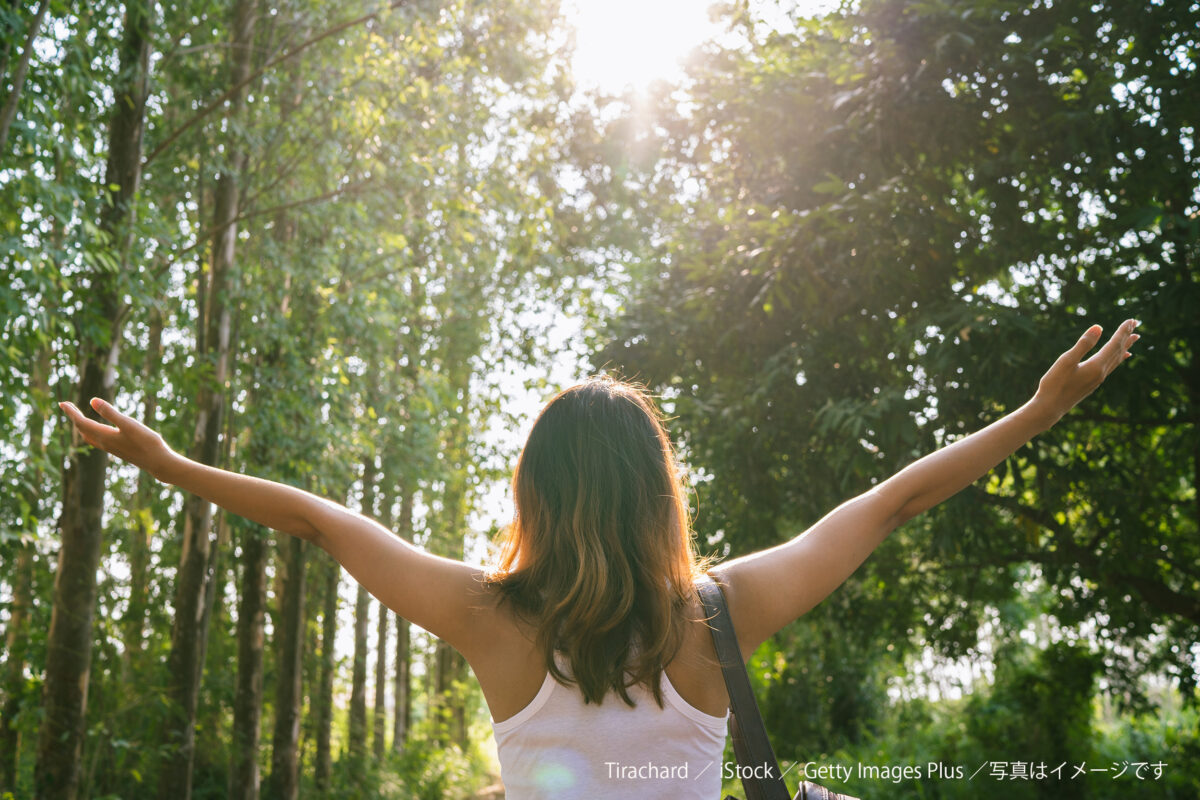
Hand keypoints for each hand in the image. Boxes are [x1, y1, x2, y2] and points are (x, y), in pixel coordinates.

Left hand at [59, 397, 176, 478]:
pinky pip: (97, 440)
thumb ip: (110, 412)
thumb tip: (92, 400)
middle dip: (74, 417)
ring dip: (81, 425)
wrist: (158, 462)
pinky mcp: (118, 449)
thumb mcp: (129, 424)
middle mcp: (104, 442)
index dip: (71, 412)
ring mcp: (111, 447)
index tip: (62, 403)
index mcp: (104, 436)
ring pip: (89, 436)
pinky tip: (98, 430)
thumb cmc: (146, 442)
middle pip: (82, 429)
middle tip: (67, 405)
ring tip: (78, 417)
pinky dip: (91, 432)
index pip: (82, 422)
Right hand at [1030, 319, 1139, 426]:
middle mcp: (1101, 373)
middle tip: (1136, 323)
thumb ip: (1083, 344)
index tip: (1132, 320)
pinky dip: (1118, 358)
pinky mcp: (1092, 383)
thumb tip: (1099, 327)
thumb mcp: (1066, 361)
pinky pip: (1111, 367)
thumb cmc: (1055, 384)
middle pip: (1119, 351)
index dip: (1123, 331)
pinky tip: (1120, 357)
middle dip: (1127, 336)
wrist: (1050, 408)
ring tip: (1134, 338)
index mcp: (1097, 365)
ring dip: (1125, 347)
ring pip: (1117, 359)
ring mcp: (1098, 379)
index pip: (1114, 344)